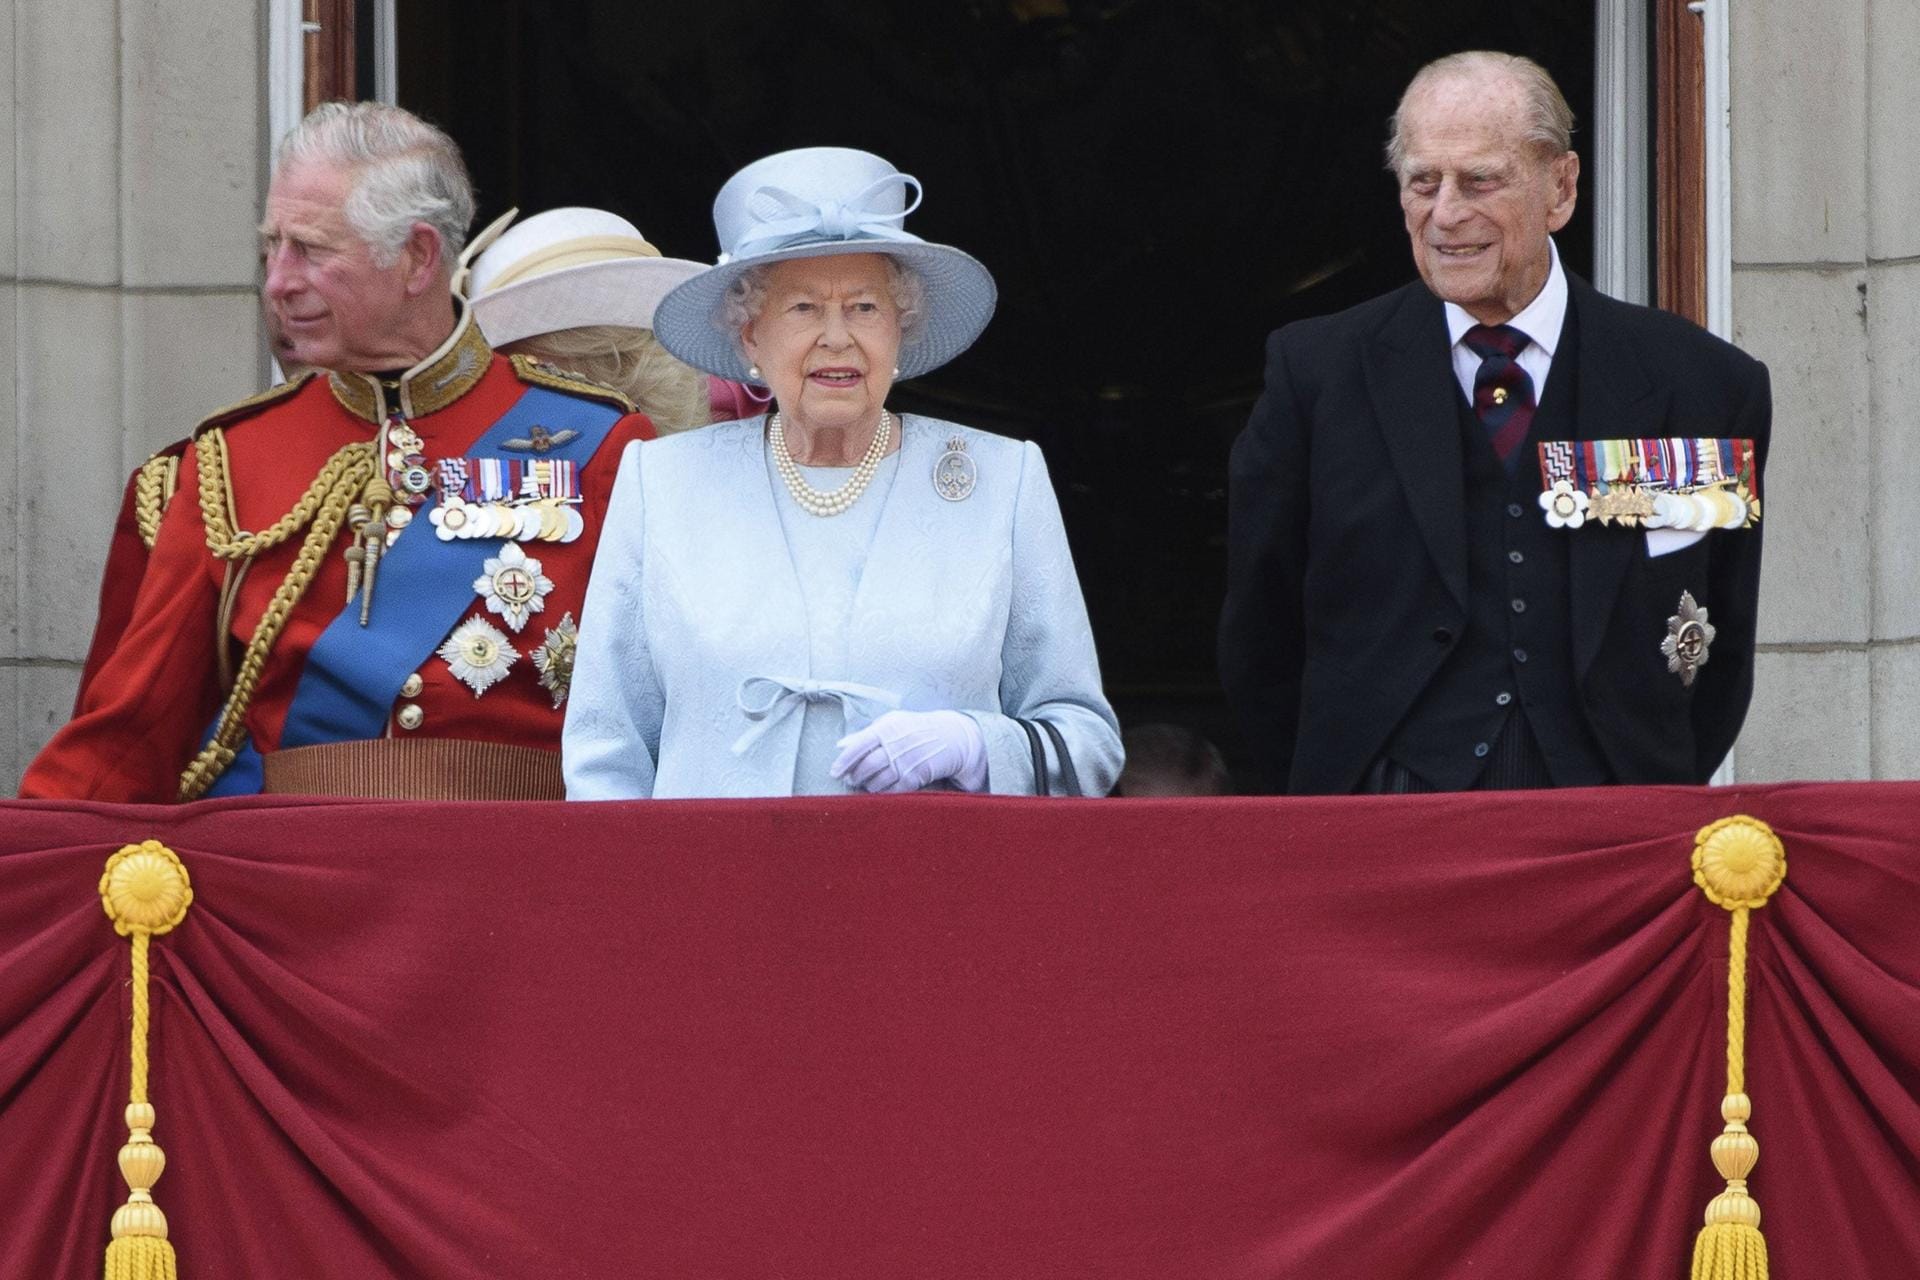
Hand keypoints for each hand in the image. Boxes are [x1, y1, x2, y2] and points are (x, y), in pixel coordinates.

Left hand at [830, 710, 987, 793]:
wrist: (951, 737)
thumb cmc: (916, 728)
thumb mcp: (893, 722)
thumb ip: (866, 733)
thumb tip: (840, 745)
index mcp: (887, 728)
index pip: (858, 745)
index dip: (844, 761)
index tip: (834, 772)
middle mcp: (896, 745)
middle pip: (867, 766)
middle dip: (855, 776)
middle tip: (851, 779)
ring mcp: (907, 762)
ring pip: (878, 780)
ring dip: (868, 785)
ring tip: (866, 784)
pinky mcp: (916, 776)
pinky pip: (893, 790)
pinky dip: (884, 792)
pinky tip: (881, 790)